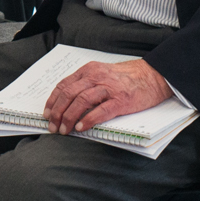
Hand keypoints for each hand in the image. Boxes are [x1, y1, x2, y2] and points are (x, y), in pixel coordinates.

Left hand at [43, 58, 171, 134]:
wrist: (152, 75)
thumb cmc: (127, 78)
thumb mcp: (102, 74)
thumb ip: (86, 85)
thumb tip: (67, 104)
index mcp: (89, 70)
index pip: (64, 85)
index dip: (52, 101)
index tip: (47, 114)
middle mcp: (96, 77)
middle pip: (69, 94)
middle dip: (58, 112)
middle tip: (53, 126)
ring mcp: (109, 88)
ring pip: (81, 101)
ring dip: (69, 117)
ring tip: (64, 130)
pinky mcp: (121, 100)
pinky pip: (101, 110)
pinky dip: (88, 119)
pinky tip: (81, 127)